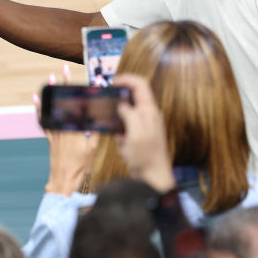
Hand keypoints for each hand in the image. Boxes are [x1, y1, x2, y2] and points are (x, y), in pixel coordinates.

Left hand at [35, 65, 97, 195]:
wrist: (64, 180)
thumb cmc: (80, 166)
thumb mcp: (93, 148)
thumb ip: (95, 131)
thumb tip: (100, 116)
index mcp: (77, 128)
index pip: (81, 104)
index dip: (84, 90)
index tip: (89, 78)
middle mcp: (64, 127)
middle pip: (65, 101)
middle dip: (65, 83)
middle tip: (63, 68)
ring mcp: (55, 131)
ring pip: (53, 107)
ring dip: (51, 91)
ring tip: (51, 77)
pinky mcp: (50, 137)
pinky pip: (44, 119)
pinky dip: (40, 108)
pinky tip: (36, 98)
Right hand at [113, 74, 173, 192]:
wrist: (152, 178)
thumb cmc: (146, 156)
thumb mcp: (136, 133)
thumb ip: (130, 115)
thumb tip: (122, 104)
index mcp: (149, 111)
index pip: (140, 85)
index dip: (126, 79)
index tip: (111, 83)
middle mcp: (148, 116)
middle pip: (133, 97)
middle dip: (119, 98)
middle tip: (105, 102)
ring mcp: (144, 126)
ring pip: (128, 112)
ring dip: (118, 117)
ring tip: (110, 124)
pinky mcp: (139, 137)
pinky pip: (126, 128)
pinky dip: (120, 132)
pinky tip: (119, 142)